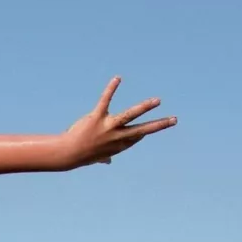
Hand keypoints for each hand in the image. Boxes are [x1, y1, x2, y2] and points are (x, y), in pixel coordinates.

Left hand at [60, 78, 175, 166]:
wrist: (67, 154)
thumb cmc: (83, 155)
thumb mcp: (97, 157)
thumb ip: (104, 157)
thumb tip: (107, 162)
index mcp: (120, 145)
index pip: (138, 136)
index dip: (144, 132)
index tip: (148, 130)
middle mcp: (117, 136)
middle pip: (142, 130)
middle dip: (159, 125)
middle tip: (174, 120)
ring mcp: (108, 127)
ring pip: (130, 115)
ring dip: (144, 108)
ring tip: (157, 101)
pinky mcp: (96, 117)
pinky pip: (105, 100)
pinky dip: (111, 89)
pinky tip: (117, 78)